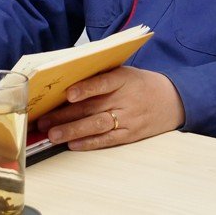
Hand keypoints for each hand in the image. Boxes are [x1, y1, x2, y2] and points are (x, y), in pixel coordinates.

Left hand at [35, 66, 185, 150]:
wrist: (172, 100)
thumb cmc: (140, 83)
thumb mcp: (125, 71)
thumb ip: (100, 75)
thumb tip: (66, 81)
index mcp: (123, 78)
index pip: (103, 82)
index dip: (85, 88)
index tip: (68, 94)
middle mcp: (126, 98)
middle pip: (92, 107)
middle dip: (64, 114)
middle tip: (43, 121)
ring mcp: (128, 118)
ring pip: (97, 125)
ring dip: (73, 131)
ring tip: (53, 135)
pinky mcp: (130, 134)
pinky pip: (107, 140)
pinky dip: (89, 143)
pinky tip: (73, 144)